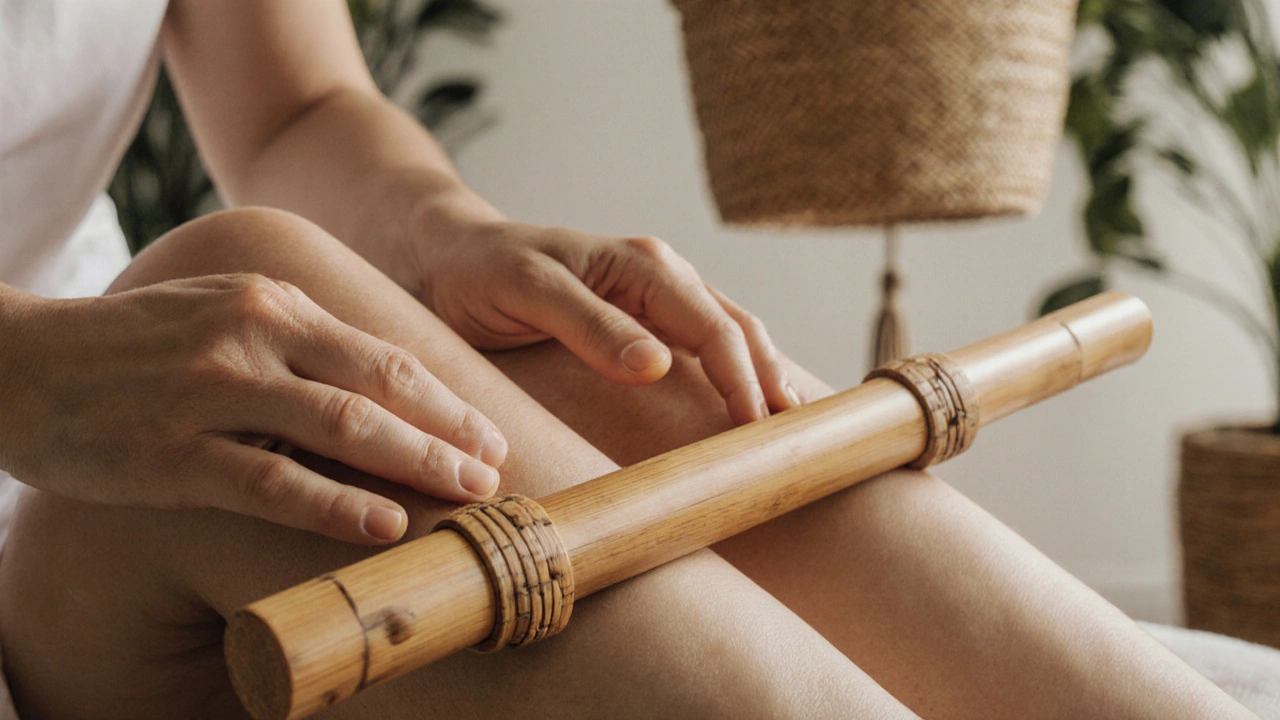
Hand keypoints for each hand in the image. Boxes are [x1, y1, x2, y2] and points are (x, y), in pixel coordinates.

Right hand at [0, 274, 506, 544]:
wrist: (16, 362)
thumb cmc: (133, 346)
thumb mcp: (221, 314)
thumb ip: (295, 342)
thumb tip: (376, 389)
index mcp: (272, 301)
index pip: (382, 352)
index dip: (445, 397)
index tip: (490, 432)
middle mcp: (250, 336)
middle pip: (378, 386)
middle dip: (449, 431)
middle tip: (500, 471)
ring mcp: (211, 393)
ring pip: (339, 429)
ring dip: (414, 464)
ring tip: (469, 495)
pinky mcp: (172, 452)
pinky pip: (271, 482)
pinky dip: (335, 506)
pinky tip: (383, 527)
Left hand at [415, 220, 799, 424]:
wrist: (449, 254)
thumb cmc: (481, 270)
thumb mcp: (525, 291)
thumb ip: (589, 324)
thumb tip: (659, 366)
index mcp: (643, 264)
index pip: (714, 327)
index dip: (744, 380)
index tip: (757, 431)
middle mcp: (661, 275)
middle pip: (738, 330)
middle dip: (771, 383)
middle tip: (792, 442)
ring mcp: (656, 297)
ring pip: (732, 335)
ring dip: (764, 378)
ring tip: (790, 428)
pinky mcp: (644, 320)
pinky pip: (705, 344)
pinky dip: (737, 373)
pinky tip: (751, 404)